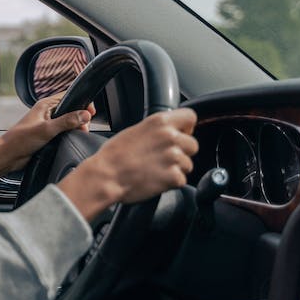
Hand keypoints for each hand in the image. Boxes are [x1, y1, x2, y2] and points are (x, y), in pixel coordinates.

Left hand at [0, 93, 93, 169]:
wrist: (9, 155)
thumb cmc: (20, 139)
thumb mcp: (46, 129)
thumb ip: (66, 121)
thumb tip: (85, 115)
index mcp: (45, 105)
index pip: (68, 96)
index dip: (81, 101)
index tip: (91, 111)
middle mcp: (47, 112)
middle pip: (71, 109)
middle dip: (80, 117)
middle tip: (83, 127)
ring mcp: (47, 123)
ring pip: (68, 121)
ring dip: (75, 127)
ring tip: (79, 133)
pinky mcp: (47, 134)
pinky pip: (63, 131)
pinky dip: (70, 134)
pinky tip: (71, 139)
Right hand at [59, 108, 198, 219]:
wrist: (106, 176)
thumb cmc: (114, 155)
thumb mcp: (135, 130)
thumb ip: (157, 129)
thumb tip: (171, 131)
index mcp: (160, 122)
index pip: (191, 117)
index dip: (186, 128)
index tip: (179, 135)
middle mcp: (170, 137)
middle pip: (193, 145)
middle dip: (182, 153)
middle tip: (163, 158)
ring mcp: (173, 157)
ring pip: (188, 164)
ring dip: (176, 169)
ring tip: (156, 170)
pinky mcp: (174, 177)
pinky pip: (181, 180)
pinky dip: (170, 182)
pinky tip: (155, 179)